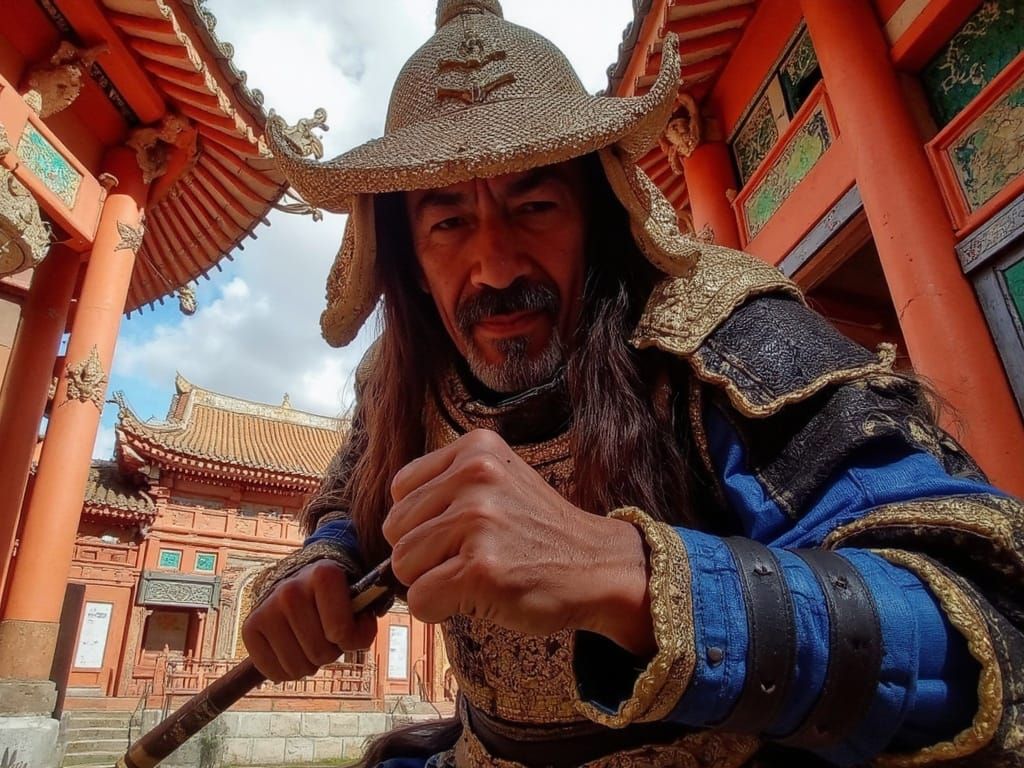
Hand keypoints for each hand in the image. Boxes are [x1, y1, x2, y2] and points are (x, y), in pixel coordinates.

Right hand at [242, 560, 376, 681]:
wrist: (300, 582)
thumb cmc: (334, 599)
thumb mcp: (357, 603)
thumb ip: (364, 625)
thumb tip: (353, 640)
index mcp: (323, 575)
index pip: (340, 631)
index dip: (351, 640)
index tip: (351, 629)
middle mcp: (290, 590)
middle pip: (319, 652)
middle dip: (330, 653)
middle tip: (328, 636)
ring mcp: (266, 608)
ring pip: (296, 667)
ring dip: (310, 664)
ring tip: (311, 643)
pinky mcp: (250, 627)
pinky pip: (273, 672)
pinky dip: (287, 672)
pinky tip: (292, 651)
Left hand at [383, 429, 654, 654]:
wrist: (598, 566)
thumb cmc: (538, 533)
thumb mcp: (497, 482)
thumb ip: (445, 489)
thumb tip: (386, 532)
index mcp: (475, 448)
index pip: (401, 490)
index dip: (421, 522)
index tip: (460, 534)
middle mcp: (475, 475)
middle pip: (395, 529)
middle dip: (422, 555)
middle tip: (469, 558)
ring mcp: (479, 521)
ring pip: (402, 565)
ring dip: (430, 582)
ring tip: (476, 575)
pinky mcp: (482, 569)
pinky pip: (421, 598)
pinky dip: (440, 609)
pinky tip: (478, 597)